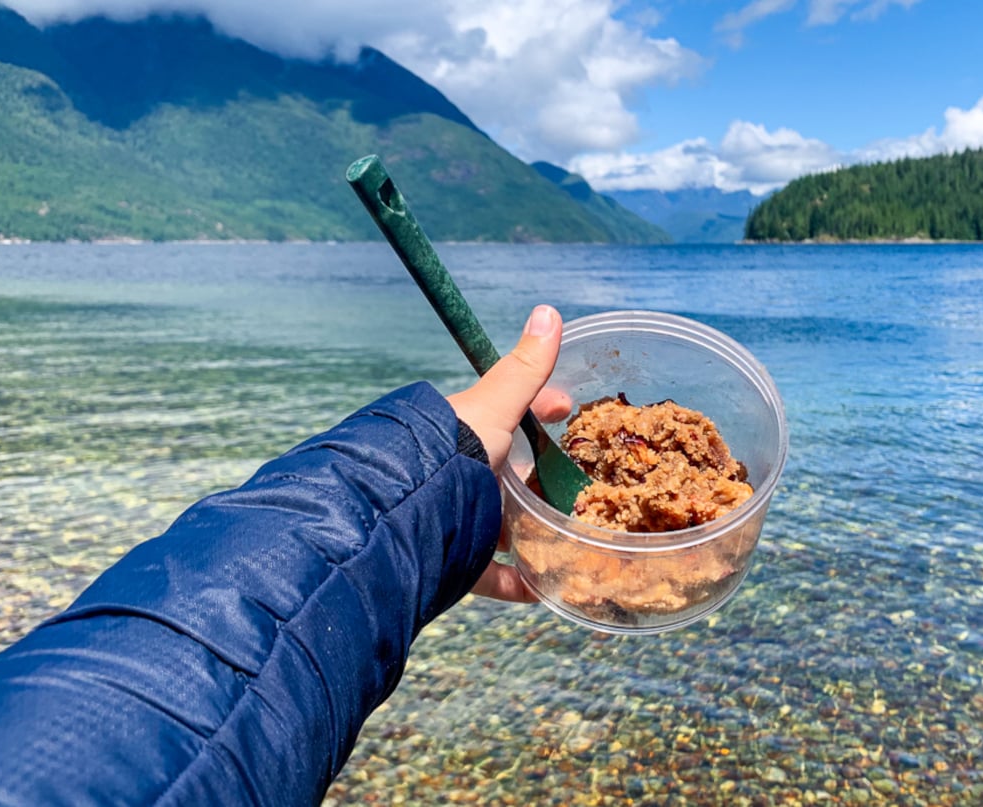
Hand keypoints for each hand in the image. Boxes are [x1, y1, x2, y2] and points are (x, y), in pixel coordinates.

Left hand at [446, 305, 571, 602]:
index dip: (540, 409)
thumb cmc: (446, 453)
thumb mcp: (493, 408)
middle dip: (541, 479)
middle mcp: (458, 475)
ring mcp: (454, 518)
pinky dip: (518, 582)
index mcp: (465, 434)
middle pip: (507, 474)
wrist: (401, 513)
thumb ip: (524, 370)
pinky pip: (489, 575)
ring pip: (500, 524)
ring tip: (574, 536)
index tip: (568, 410)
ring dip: (532, 531)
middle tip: (582, 485)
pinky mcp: (451, 561)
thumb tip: (549, 310)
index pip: (507, 413)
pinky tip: (545, 589)